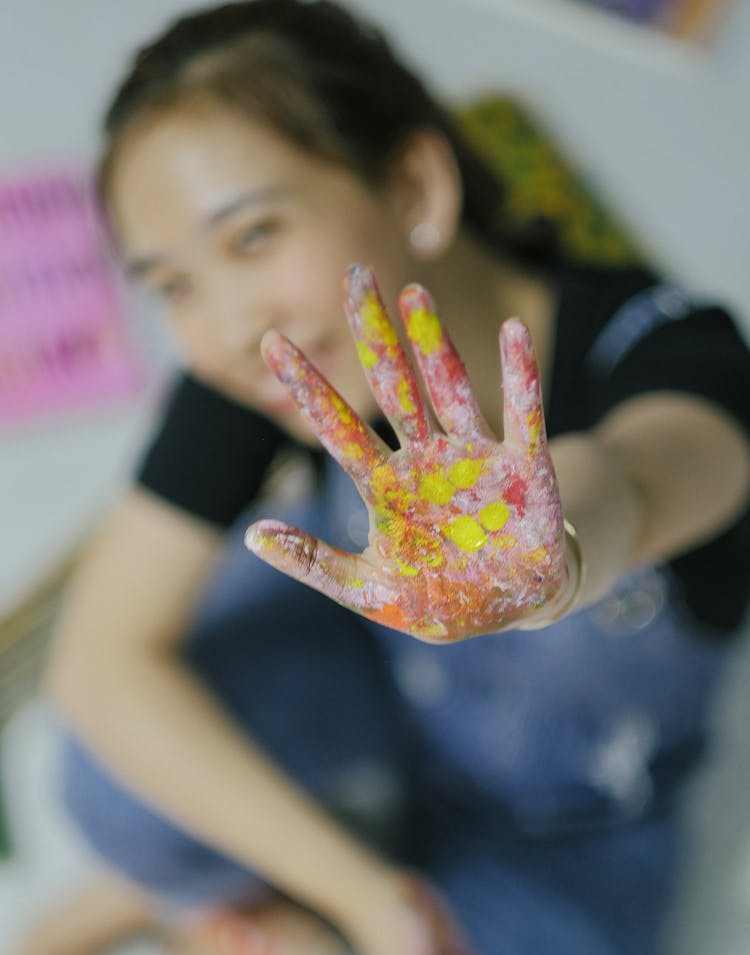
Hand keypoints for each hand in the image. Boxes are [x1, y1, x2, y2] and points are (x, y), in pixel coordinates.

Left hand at [245, 265, 566, 640]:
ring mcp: (474, 458)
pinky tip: (512, 331)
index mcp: (384, 488)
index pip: (337, 427)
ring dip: (434, 343)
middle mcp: (425, 460)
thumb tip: (252, 536)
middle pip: (392, 385)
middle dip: (372, 334)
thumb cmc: (440, 600)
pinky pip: (521, 415)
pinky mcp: (524, 468)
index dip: (307, 385)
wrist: (511, 611)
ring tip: (414, 294)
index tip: (271, 340)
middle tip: (354, 274)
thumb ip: (315, 563)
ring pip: (449, 388)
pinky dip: (519, 376)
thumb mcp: (370, 590)